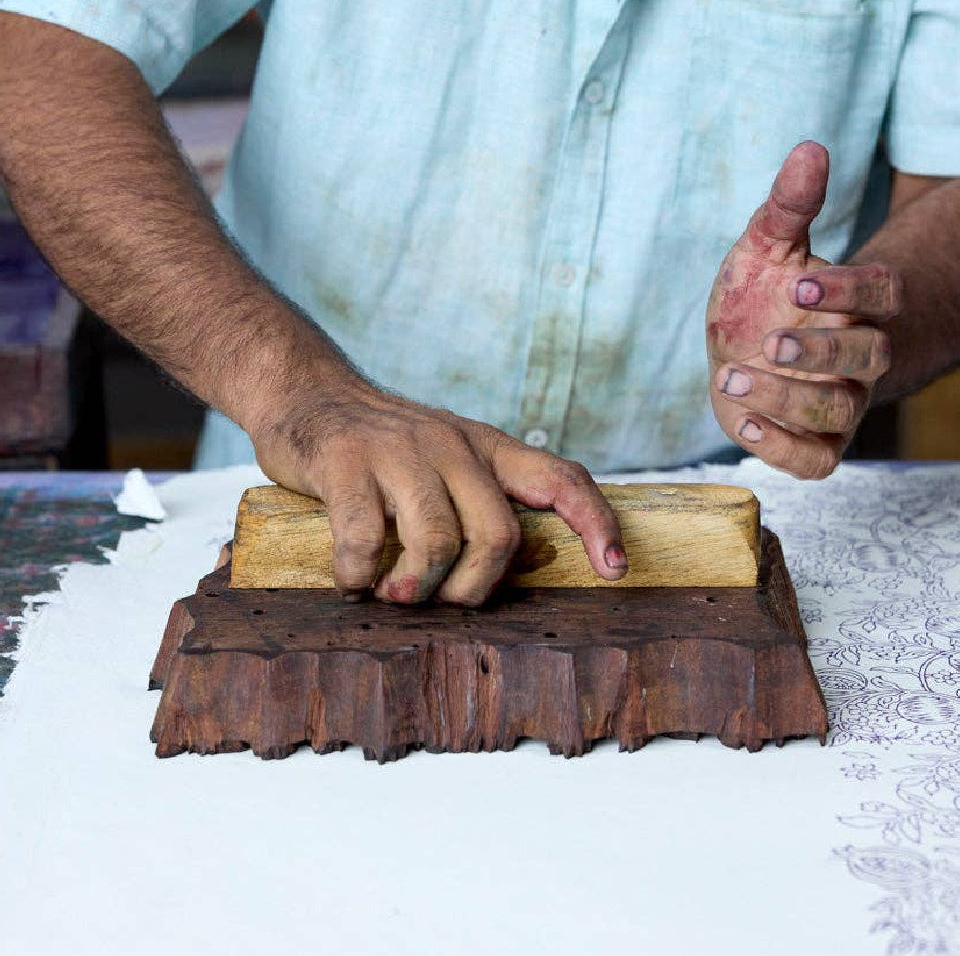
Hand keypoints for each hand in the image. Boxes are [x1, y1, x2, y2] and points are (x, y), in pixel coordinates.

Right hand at [251, 383, 626, 605]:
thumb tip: (513, 571)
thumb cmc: (385, 448)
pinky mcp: (346, 463)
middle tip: (444, 601)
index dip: (596, 524)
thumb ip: (481, 498)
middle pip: (498, 534)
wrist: (309, 395)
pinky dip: (360, 577)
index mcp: (486, 447)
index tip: (613, 570)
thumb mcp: (447, 456)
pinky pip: (366, 540)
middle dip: (475, 587)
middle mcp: (451, 444)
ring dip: (417, 589)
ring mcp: (399, 452)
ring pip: (437, 541)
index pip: (561, 478)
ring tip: (395, 596)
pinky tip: (353, 581)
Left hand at [706, 141, 899, 478]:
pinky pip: (816, 461)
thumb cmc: (756, 297)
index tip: (800, 281)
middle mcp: (857, 358)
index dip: (853, 288)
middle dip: (822, 350)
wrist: (734, 351)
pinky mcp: (811, 444)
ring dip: (787, 399)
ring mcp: (838, 405)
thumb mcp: (764, 248)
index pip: (886, 292)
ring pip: (839, 410)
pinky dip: (783, 448)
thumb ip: (788, 206)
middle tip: (769, 341)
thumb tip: (809, 147)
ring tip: (730, 377)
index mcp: (857, 305)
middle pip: (871, 356)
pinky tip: (745, 425)